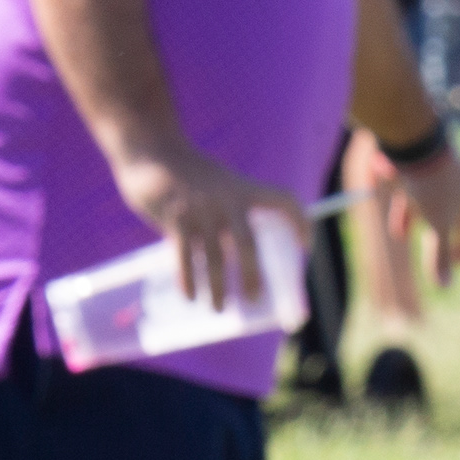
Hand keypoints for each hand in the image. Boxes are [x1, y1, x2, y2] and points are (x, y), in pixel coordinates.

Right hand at [111, 141, 307, 307]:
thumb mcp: (219, 184)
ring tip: (219, 308)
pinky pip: (184, 258)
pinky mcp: (175, 219)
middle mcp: (225, 199)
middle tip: (254, 299)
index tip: (306, 247)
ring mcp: (200, 210)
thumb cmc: (188, 176)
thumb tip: (239, 258)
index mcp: (243, 189)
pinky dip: (188, 281)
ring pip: (214, 259)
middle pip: (247, 244)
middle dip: (253, 275)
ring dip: (218, 289)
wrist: (153, 151)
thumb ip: (231, 212)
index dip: (300, 222)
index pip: (284, 199)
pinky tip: (191, 298)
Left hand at [388, 146, 459, 284]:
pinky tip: (399, 233)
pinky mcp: (423, 175)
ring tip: (436, 250)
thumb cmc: (433, 185)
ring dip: (442, 233)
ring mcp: (445, 182)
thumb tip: (443, 285)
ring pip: (447, 211)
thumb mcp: (438, 225)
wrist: (412, 141)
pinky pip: (421, 199)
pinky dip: (413, 217)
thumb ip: (440, 256)